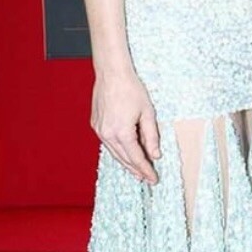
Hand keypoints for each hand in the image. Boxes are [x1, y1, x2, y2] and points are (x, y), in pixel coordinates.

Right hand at [90, 66, 160, 183]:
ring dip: (126, 163)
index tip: (154, 178)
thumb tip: (155, 155)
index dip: (146, 170)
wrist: (112, 73)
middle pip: (124, 159)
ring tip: (137, 171)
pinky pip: (108, 144)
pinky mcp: (96, 125)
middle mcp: (107, 134)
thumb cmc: (131, 89)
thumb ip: (151, 136)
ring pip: (114, 153)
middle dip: (136, 170)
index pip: (136, 158)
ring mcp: (99, 130)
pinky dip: (118, 151)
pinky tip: (125, 154)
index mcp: (122, 132)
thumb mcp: (148, 113)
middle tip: (147, 178)